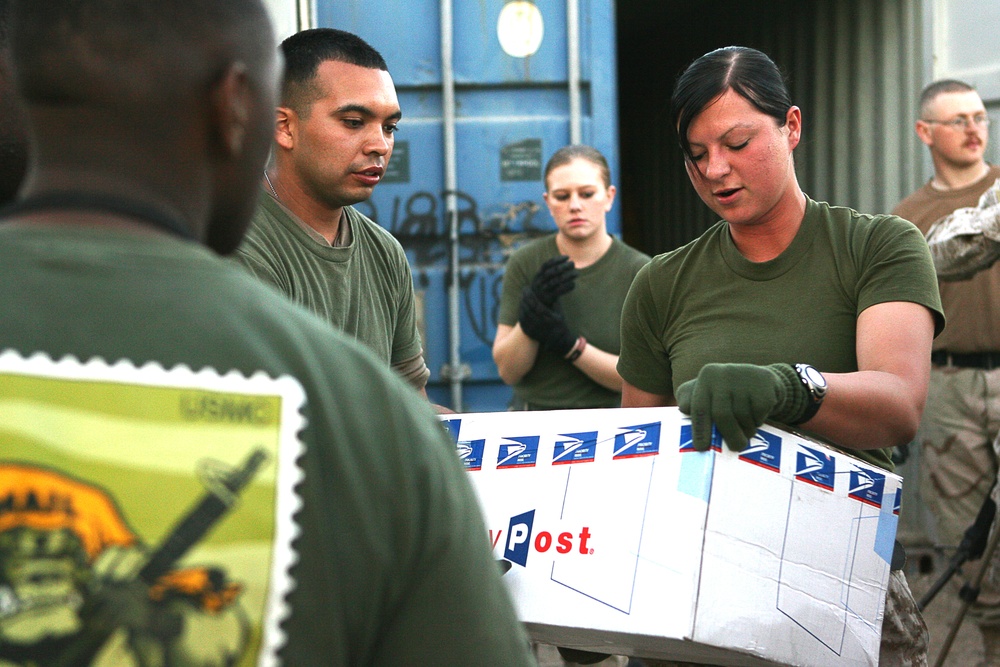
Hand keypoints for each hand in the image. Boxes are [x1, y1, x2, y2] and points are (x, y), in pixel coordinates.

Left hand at [517, 288, 575, 355]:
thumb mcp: (559, 311)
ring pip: (524, 314)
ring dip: (522, 304)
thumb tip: (548, 288)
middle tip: (524, 290)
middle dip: (525, 298)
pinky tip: (522, 306)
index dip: (531, 296)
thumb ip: (553, 300)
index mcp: (550, 319)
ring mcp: (535, 330)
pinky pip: (522, 321)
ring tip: (523, 297)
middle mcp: (541, 326)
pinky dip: (521, 312)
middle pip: (529, 309)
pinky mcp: (529, 333)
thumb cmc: (559, 322)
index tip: (529, 288)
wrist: (558, 340)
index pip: (537, 305)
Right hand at [529, 255, 576, 305]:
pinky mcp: (548, 299)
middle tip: (573, 264)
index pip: (546, 265)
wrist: (539, 308)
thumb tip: (568, 261)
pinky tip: (573, 284)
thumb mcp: (545, 280)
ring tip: (577, 273)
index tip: (567, 257)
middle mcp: (539, 282)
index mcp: (538, 276)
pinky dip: (567, 287)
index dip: (557, 260)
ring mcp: (543, 291)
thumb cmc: (546, 290)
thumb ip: (553, 271)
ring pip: (556, 281)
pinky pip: (559, 291)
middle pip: (552, 272)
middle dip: (563, 266)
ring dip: (568, 276)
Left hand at [676, 362, 806, 450]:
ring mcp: (744, 376)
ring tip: (747, 428)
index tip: (702, 448)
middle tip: (735, 447)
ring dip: (746, 429)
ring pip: (743, 416)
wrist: (758, 377)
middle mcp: (723, 373)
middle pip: (722, 414)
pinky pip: (759, 413)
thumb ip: (691, 402)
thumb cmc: (725, 392)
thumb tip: (685, 410)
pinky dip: (758, 420)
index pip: (700, 408)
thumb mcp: (706, 392)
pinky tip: (757, 415)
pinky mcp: (764, 382)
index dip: (700, 430)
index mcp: (706, 376)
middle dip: (729, 435)